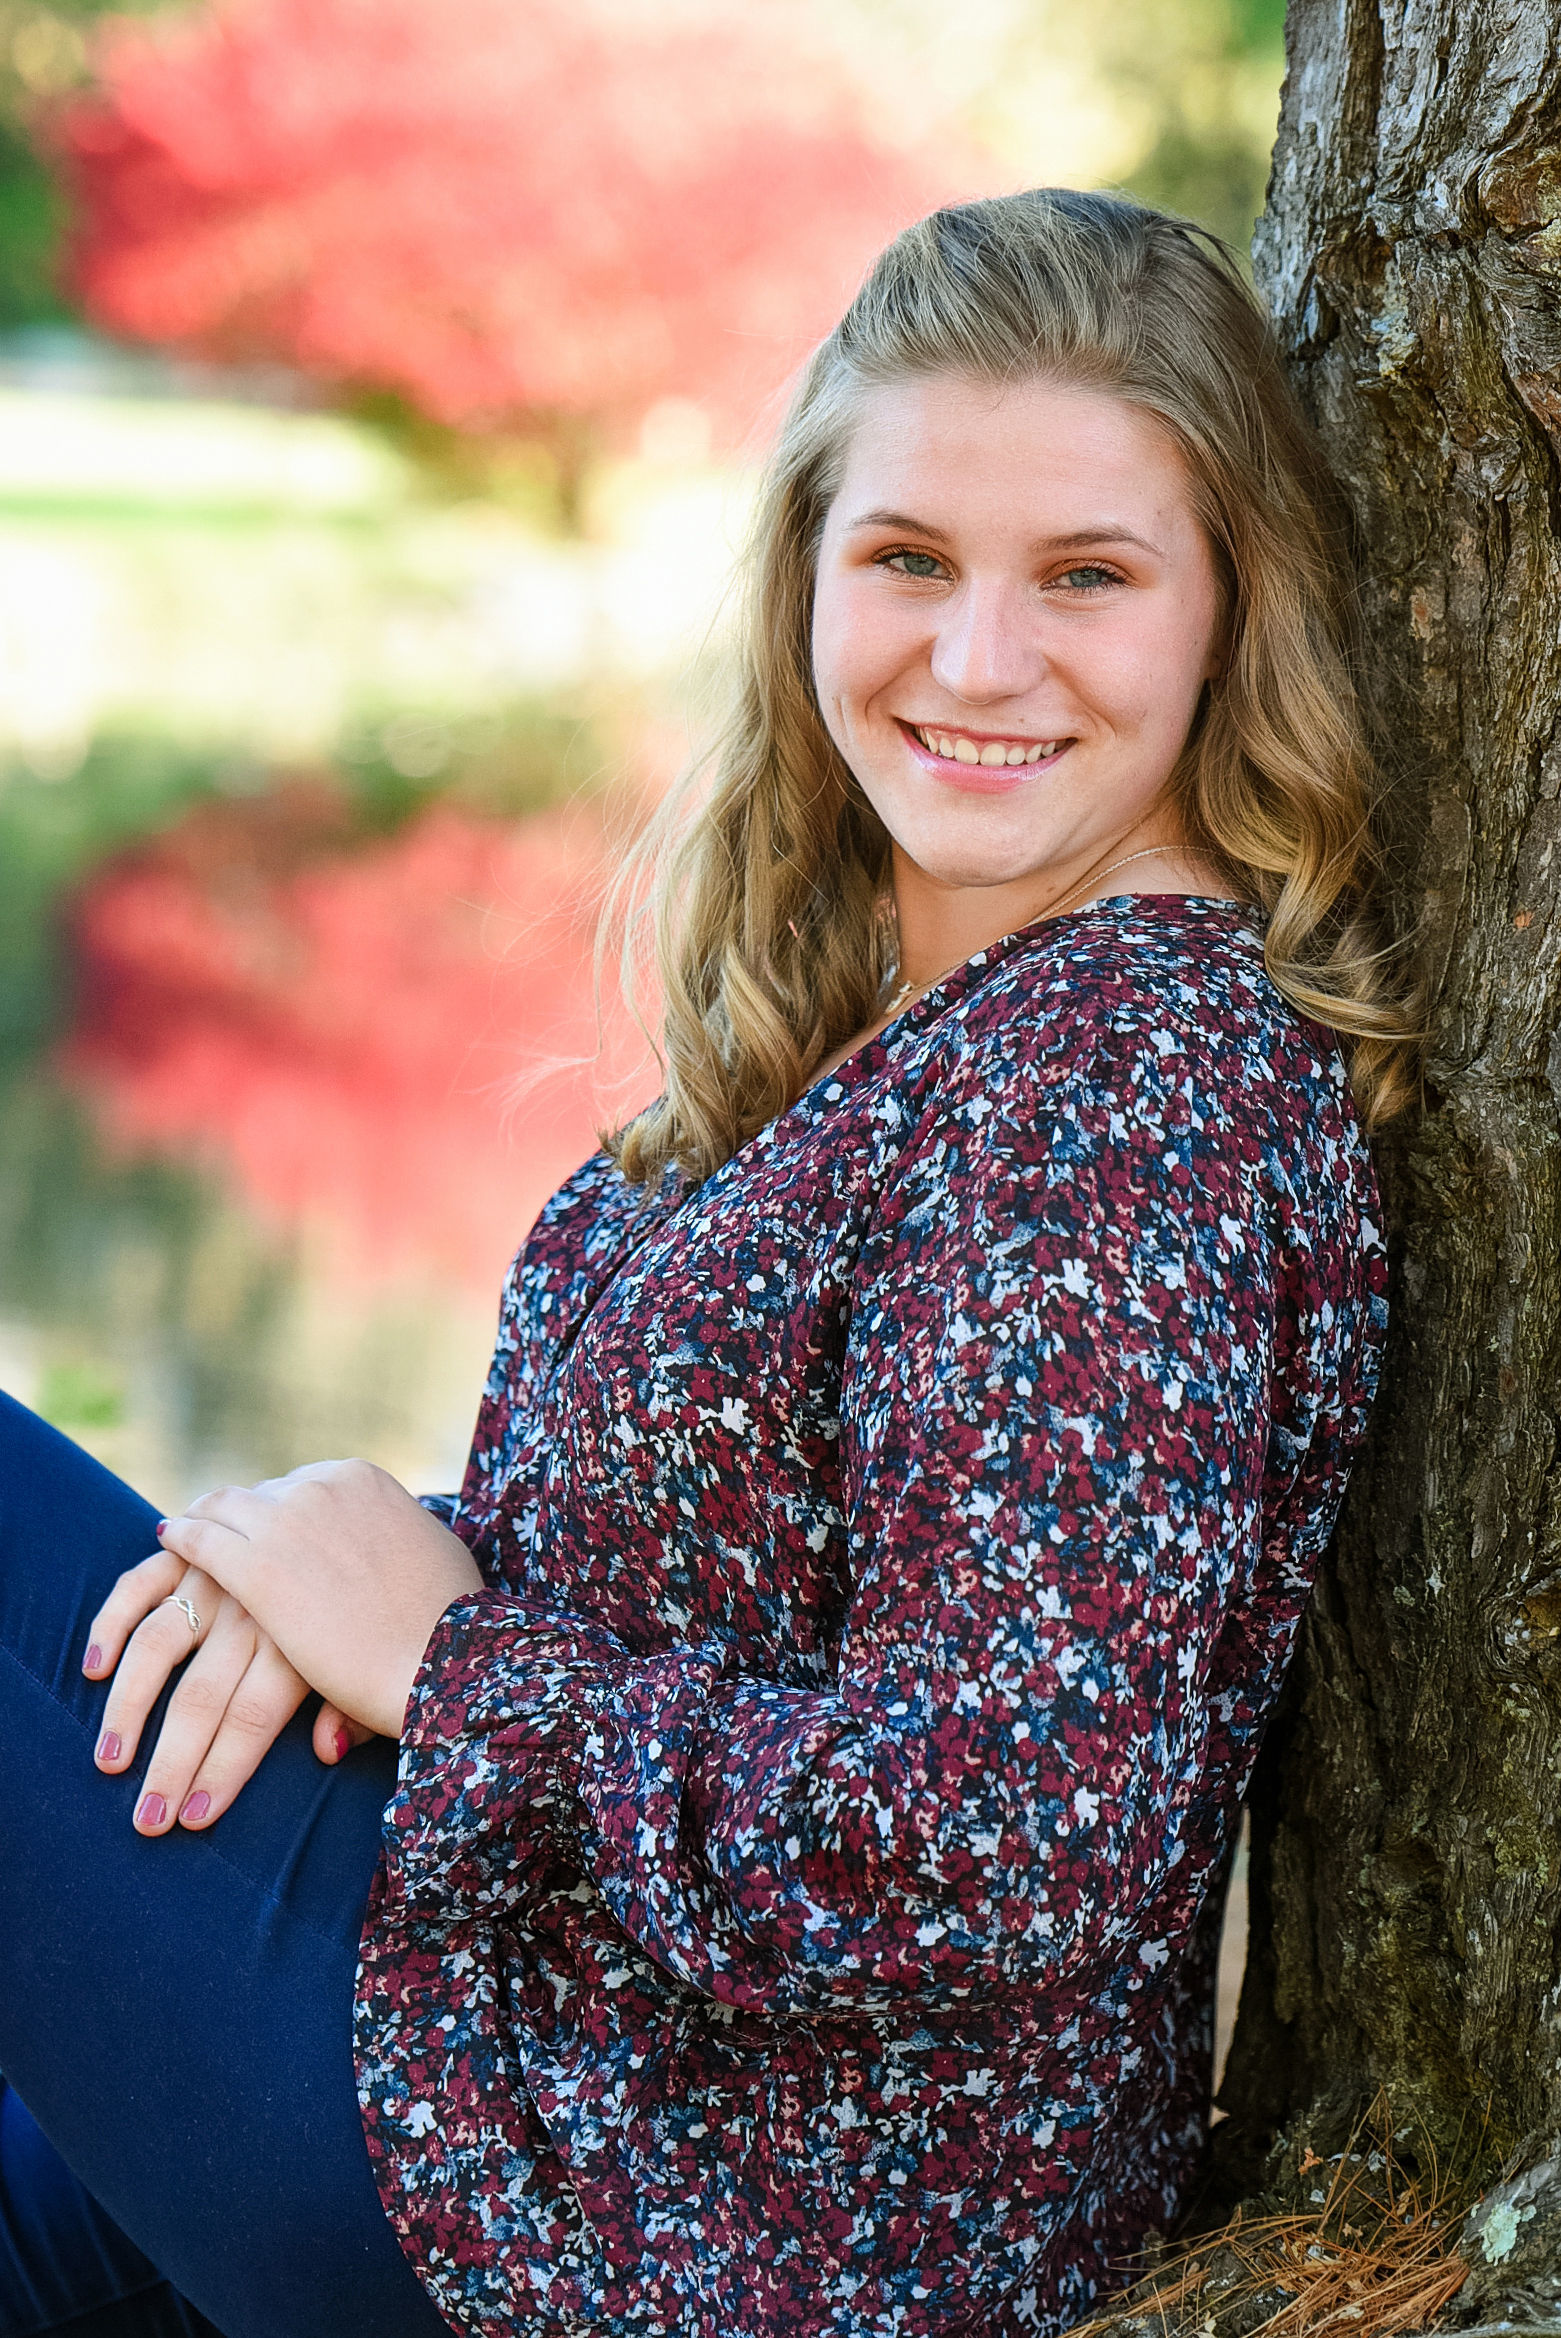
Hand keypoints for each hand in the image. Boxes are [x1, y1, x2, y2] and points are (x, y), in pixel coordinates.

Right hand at [84, 1548, 373, 1835]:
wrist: (361, 1515)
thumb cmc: (368, 1611)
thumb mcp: (369, 1658)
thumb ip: (348, 1709)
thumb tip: (327, 1752)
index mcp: (300, 1640)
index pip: (251, 1719)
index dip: (220, 1772)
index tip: (193, 1820)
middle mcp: (254, 1611)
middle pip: (201, 1697)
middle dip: (170, 1765)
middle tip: (146, 1820)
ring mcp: (217, 1576)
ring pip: (157, 1644)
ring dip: (127, 1708)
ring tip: (109, 1762)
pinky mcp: (190, 1550)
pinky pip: (140, 1584)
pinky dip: (111, 1624)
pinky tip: (95, 1670)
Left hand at [157, 1459, 483, 1739]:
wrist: (441, 1660)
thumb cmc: (450, 1619)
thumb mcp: (434, 1552)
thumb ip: (402, 1537)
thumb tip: (401, 1543)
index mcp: (363, 1479)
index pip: (301, 1485)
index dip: (278, 1507)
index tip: (263, 1522)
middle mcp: (322, 1487)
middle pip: (260, 1493)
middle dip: (238, 1514)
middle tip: (213, 1526)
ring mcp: (288, 1523)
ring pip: (222, 1508)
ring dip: (201, 1519)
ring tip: (182, 1532)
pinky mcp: (258, 1568)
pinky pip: (201, 1541)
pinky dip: (181, 1539)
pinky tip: (168, 1544)